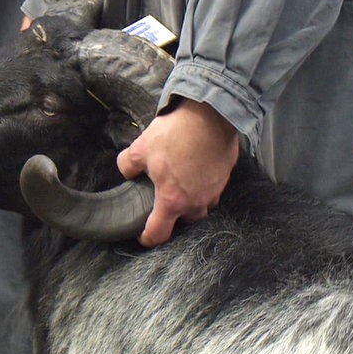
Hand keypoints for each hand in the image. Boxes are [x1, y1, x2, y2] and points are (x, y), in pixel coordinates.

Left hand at [116, 99, 239, 246]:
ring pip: (201, 206)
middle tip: (162, 203)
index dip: (147, 238)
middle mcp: (196, 202)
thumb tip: (127, 172)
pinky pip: (212, 189)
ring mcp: (214, 190)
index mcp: (172, 201)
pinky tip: (194, 171)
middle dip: (173, 217)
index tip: (143, 236)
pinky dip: (203, 185)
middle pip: (184, 221)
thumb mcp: (140, 149)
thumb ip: (127, 166)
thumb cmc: (175, 135)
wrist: (210, 115)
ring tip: (179, 185)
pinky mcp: (225, 176)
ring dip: (190, 201)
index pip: (159, 233)